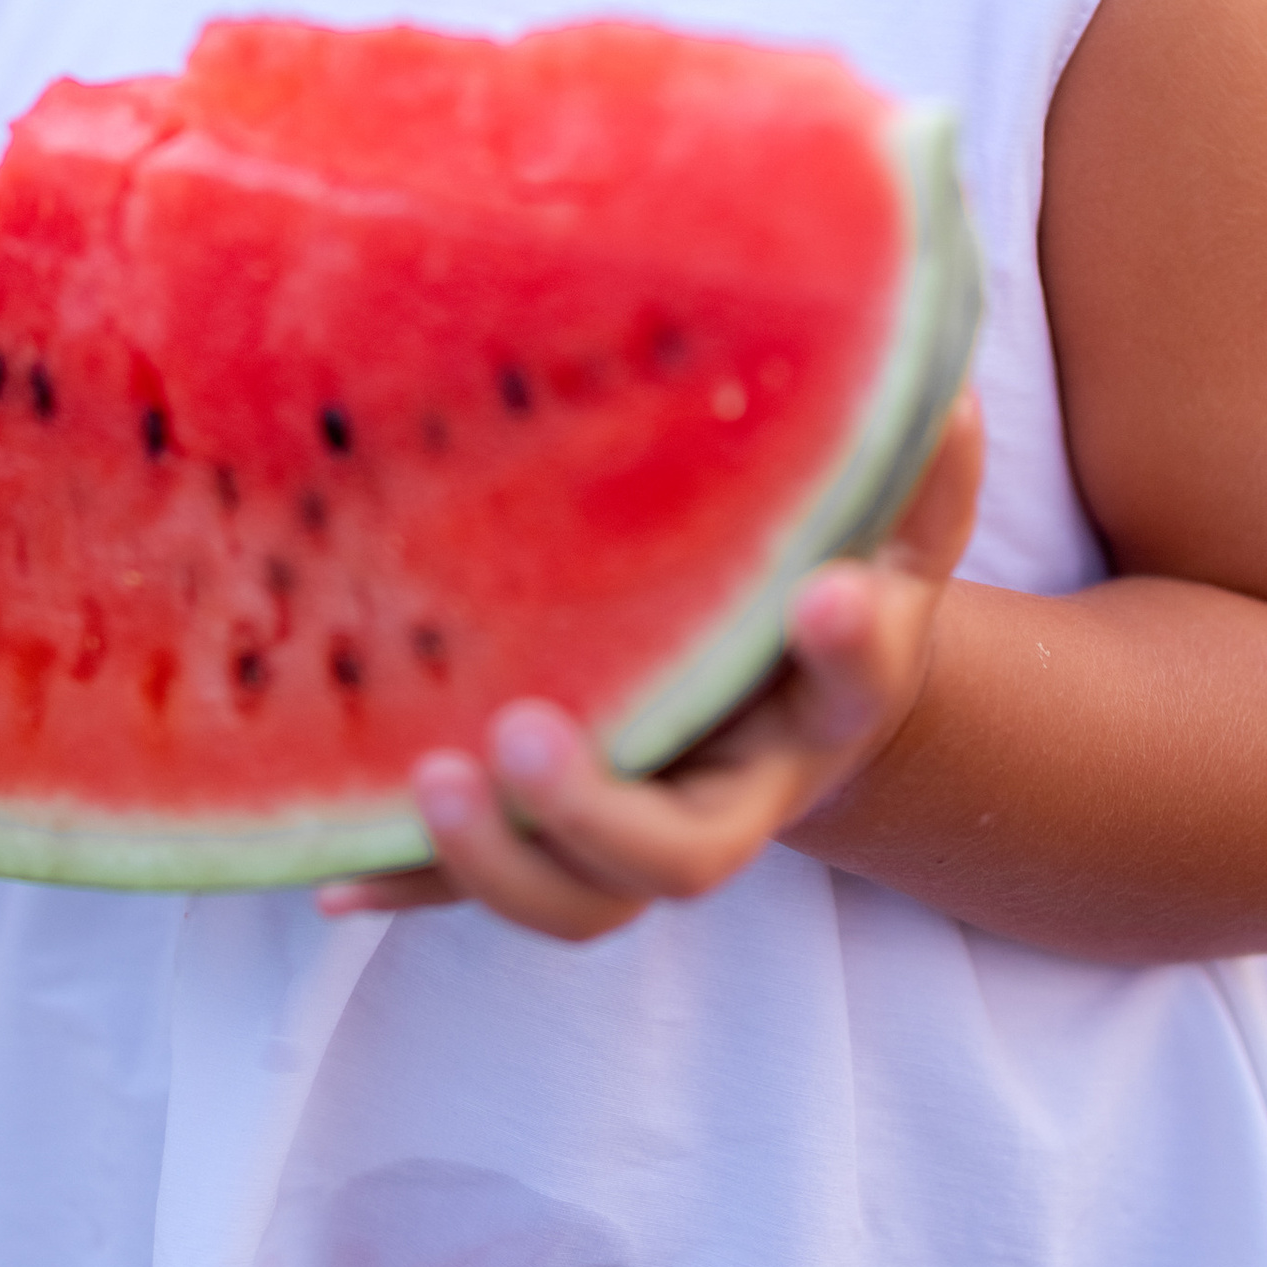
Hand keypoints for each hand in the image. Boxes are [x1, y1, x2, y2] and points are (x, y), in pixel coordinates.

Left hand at [318, 396, 982, 943]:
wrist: (795, 669)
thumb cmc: (833, 557)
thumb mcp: (885, 504)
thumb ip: (912, 445)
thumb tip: (934, 367)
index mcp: (831, 698)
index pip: (858, 678)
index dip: (850, 645)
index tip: (826, 589)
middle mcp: (736, 790)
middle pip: (681, 858)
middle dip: (597, 816)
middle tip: (526, 737)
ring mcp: (640, 823)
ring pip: (579, 898)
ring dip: (495, 862)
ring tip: (427, 777)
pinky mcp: (553, 831)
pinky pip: (474, 884)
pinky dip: (406, 883)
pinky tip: (331, 878)